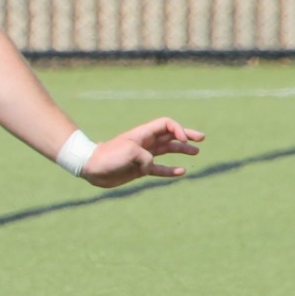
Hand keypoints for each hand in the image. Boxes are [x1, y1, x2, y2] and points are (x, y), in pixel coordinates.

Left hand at [80, 117, 203, 188]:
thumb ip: (146, 158)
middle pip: (170, 135)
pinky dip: (171, 170)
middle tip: (202, 138)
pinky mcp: (141, 169)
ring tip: (196, 152)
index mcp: (143, 133)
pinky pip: (160, 168)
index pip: (166, 124)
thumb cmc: (109, 156)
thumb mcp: (130, 153)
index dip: (178, 129)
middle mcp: (146, 142)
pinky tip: (182, 171)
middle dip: (186, 135)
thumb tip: (152, 166)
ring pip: (168, 150)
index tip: (183, 139)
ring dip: (182, 150)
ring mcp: (144, 155)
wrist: (92, 168)